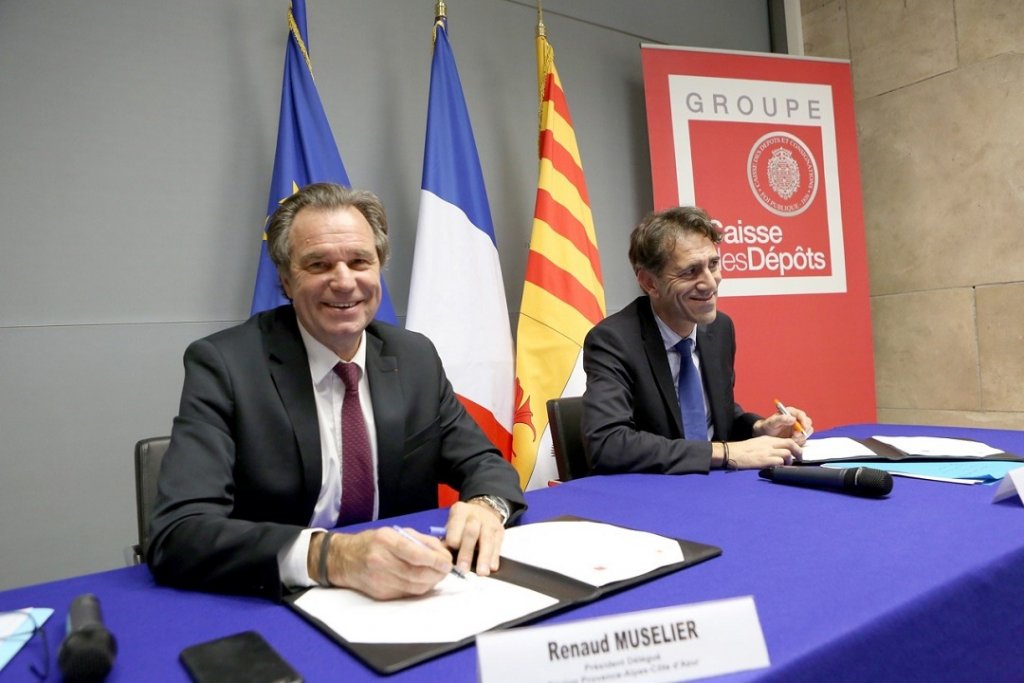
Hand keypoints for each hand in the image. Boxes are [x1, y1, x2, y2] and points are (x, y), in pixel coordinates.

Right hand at [318, 527, 451, 599]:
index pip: (414, 553)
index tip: (447, 562)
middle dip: (437, 573)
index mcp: (385, 541)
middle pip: (417, 573)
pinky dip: (420, 588)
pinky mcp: (381, 594)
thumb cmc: (373, 542)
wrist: (344, 559)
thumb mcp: (395, 532)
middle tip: (446, 569)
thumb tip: (443, 553)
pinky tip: (424, 580)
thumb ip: (420, 541)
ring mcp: (380, 579)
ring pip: (415, 586)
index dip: (434, 560)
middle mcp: (381, 561)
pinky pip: (407, 593)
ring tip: (437, 574)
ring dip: (431, 582)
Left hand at [437, 500, 505, 576]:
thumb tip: (443, 557)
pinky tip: (491, 567)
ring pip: (487, 540)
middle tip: (463, 569)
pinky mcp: (500, 531)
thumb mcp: (452, 525)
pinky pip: (498, 545)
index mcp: (460, 511)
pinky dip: (494, 557)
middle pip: (471, 533)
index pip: (455, 528)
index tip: (450, 557)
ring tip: (481, 572)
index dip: (453, 543)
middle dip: (467, 552)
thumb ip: (447, 539)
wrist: (483, 510)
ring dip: (484, 558)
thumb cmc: (463, 523)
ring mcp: (489, 522)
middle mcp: (475, 515)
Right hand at [726, 435, 801, 468]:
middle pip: (791, 444)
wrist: (730, 453)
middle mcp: (769, 444)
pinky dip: (782, 466)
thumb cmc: (742, 451)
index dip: (795, 447)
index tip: (797, 453)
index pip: (787, 440)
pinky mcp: (764, 460)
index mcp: (768, 439)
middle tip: (799, 459)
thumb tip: (779, 454)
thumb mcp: (757, 444)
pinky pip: (779, 462)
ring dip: (790, 461)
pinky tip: (778, 468)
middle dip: (798, 452)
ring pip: (787, 453)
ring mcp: (767, 452)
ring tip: (786, 466)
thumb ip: (768, 447)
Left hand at [754, 405, 812, 444]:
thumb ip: (781, 419)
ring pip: (807, 432)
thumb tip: (793, 419)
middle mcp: (797, 419)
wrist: (765, 435)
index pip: (802, 415)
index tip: (802, 429)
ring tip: (791, 440)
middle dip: (803, 431)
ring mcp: (799, 428)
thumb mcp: (772, 422)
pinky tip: (791, 442)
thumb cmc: (768, 427)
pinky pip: (804, 439)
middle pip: (808, 424)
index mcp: (791, 412)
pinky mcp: (799, 435)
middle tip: (794, 437)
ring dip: (801, 437)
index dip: (804, 422)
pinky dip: (800, 442)